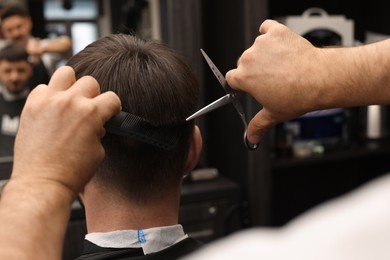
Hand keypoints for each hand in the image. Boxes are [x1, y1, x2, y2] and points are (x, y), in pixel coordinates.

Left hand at [12, 66, 120, 194]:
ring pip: (65, 73)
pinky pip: (43, 87)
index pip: (112, 98)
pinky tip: (52, 109)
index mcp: (90, 113)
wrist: (43, 182)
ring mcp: (48, 102)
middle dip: (94, 96)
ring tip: (70, 99)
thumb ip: (99, 129)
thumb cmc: (70, 172)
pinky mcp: (31, 107)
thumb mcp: (98, 151)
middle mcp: (70, 103)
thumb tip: (97, 122)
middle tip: (89, 109)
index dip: (113, 107)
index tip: (110, 112)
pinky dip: (50, 95)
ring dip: (72, 85)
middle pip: (90, 81)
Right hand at [226, 19, 321, 144]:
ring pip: (257, 48)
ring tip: (282, 65)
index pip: (231, 78)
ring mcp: (262, 44)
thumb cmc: (297, 95)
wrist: (320, 78)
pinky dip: (271, 34)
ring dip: (265, 54)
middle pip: (244, 62)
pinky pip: (267, 28)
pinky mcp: (276, 32)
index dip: (240, 83)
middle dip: (255, 69)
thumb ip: (257, 126)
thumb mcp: (274, 114)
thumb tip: (250, 138)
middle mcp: (249, 58)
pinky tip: (280, 45)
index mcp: (244, 78)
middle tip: (272, 78)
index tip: (250, 85)